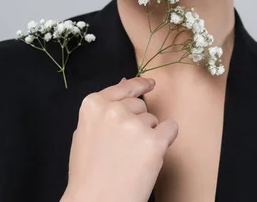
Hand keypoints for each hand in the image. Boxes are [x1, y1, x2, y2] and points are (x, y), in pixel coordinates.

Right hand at [63, 76, 178, 201]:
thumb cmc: (88, 173)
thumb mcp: (86, 131)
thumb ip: (104, 107)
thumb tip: (124, 82)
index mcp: (94, 104)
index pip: (123, 88)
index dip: (139, 85)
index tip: (150, 83)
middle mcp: (114, 110)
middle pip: (140, 106)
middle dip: (138, 122)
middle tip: (125, 148)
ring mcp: (134, 125)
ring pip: (154, 120)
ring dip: (148, 135)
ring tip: (130, 159)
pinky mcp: (154, 142)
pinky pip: (171, 128)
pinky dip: (166, 139)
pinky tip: (152, 154)